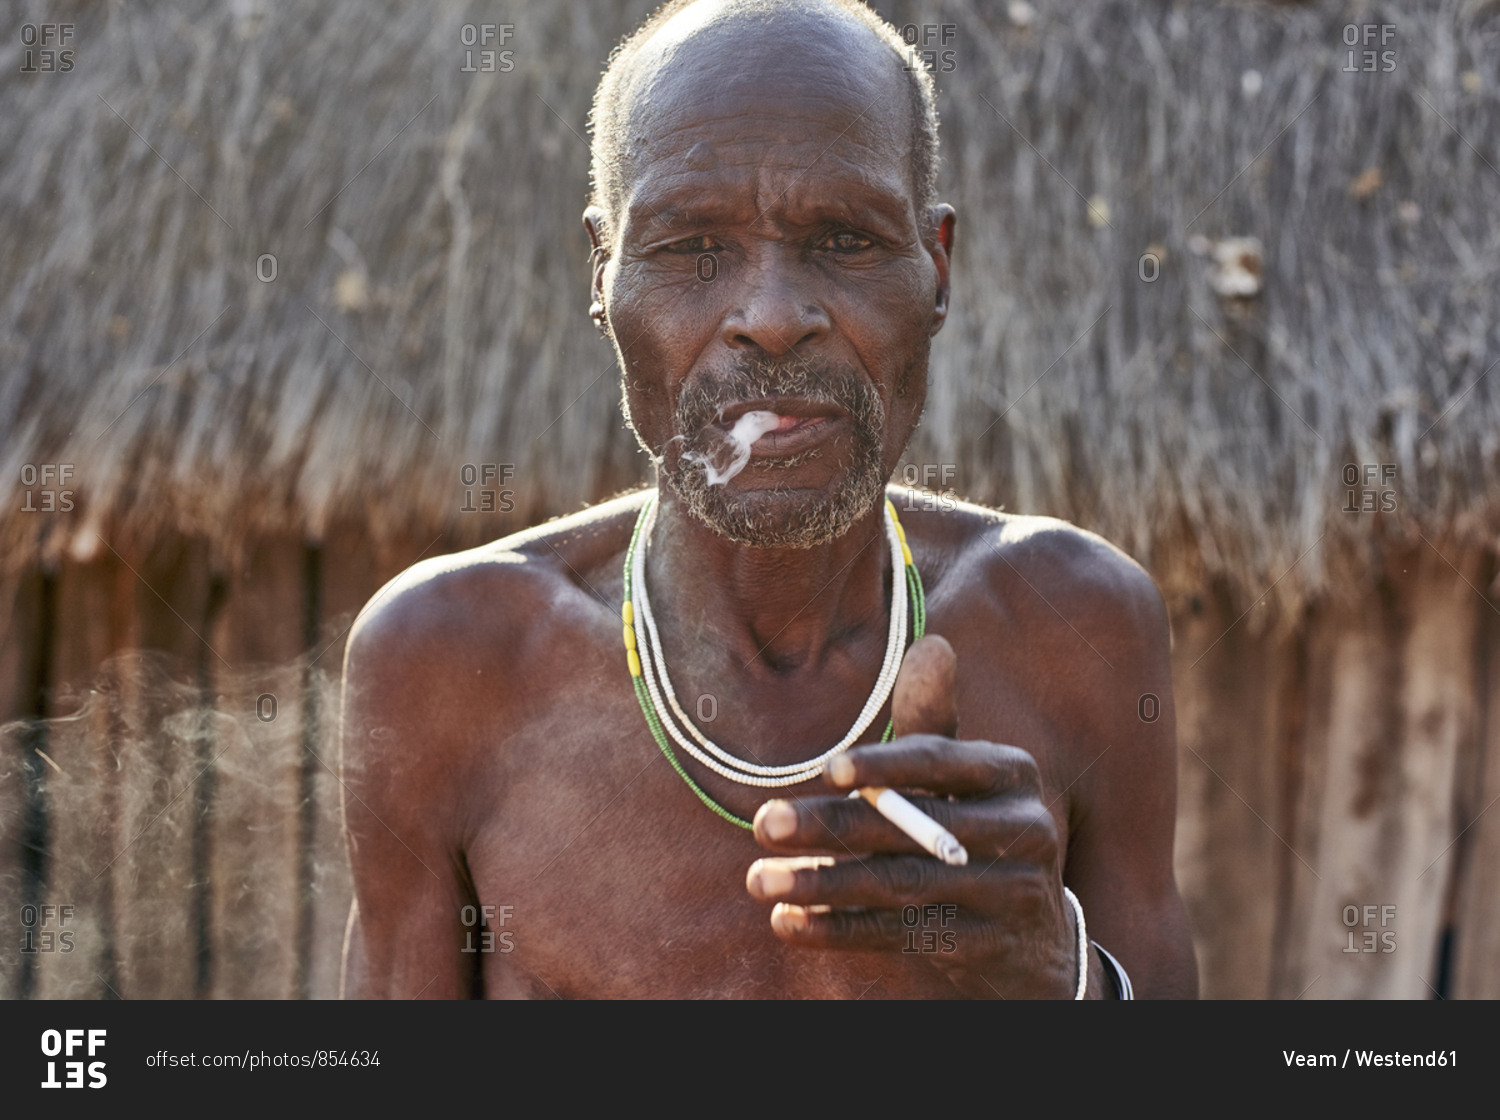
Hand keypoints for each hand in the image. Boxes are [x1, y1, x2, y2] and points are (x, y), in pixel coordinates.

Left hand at [745, 634, 1088, 998]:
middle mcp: (1023, 829)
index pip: (940, 761)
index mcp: (1011, 773)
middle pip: (911, 826)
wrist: (1033, 937)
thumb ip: (932, 722)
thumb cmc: (976, 829)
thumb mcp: (963, 777)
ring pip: (901, 884)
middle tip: (762, 823)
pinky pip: (901, 935)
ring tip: (760, 879)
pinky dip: (839, 928)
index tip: (827, 770)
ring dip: (822, 883)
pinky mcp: (986, 946)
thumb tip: (932, 644)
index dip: (884, 764)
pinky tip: (789, 922)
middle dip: (830, 825)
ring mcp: (1009, 893)